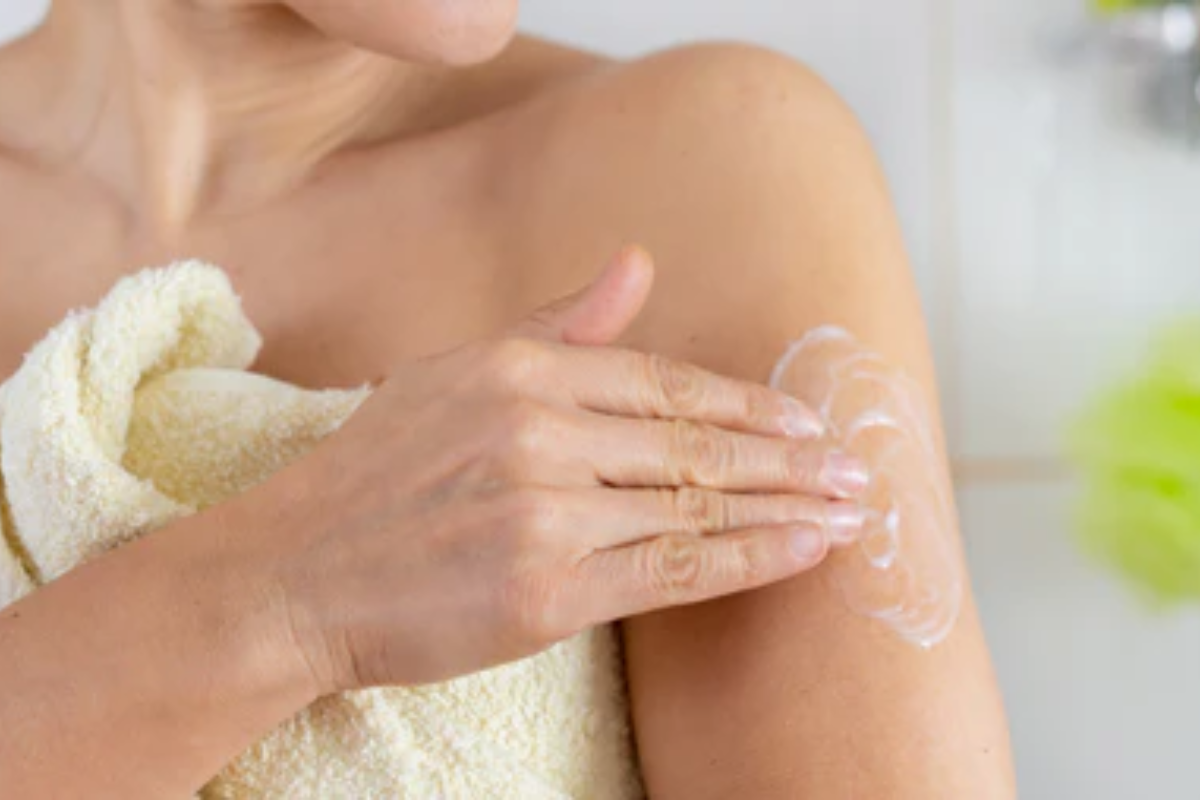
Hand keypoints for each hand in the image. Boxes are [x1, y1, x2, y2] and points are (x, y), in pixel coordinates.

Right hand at [255, 246, 868, 693]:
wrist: (293, 572)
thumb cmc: (374, 474)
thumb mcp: (455, 371)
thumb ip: (557, 324)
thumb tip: (634, 264)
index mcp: (520, 369)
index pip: (665, 382)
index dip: (748, 402)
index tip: (806, 419)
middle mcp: (540, 431)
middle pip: (697, 442)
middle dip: (789, 456)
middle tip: (855, 466)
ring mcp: (545, 513)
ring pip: (698, 505)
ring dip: (788, 506)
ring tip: (849, 509)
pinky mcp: (546, 592)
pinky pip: (673, 571)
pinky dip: (750, 559)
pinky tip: (802, 551)